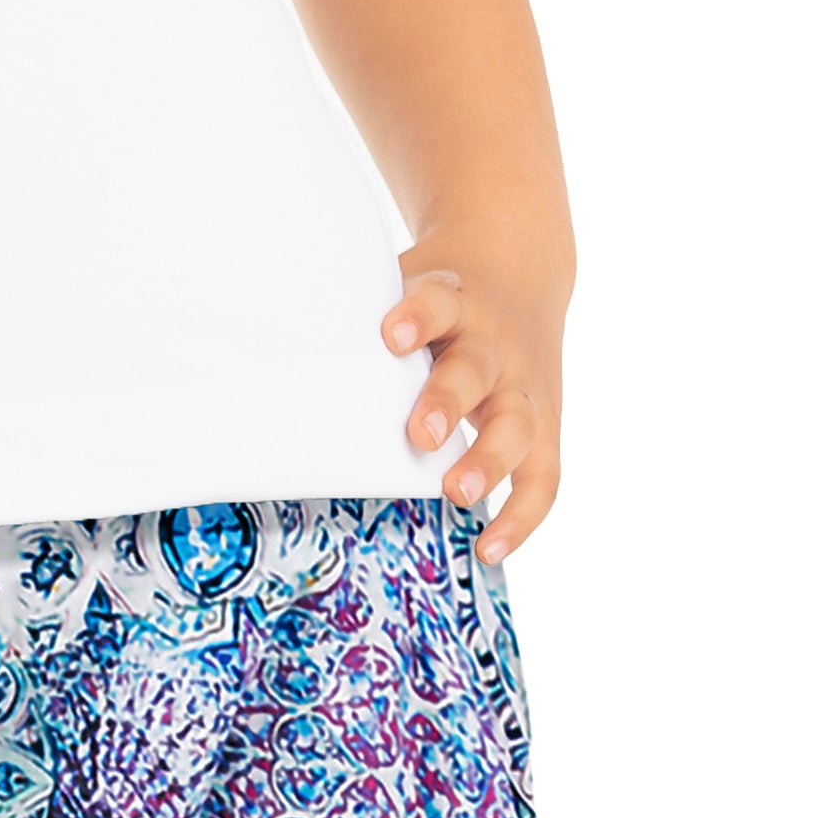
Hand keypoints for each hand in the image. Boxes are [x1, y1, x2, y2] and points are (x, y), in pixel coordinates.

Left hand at [382, 259, 563, 555]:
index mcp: (454, 300)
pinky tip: (488, 548)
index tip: (391, 338)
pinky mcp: (544, 426)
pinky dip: (521, 516)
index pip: (439, 302)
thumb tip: (272, 355)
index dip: (418, 319)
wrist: (519, 269)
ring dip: (488, 461)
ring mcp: (522, 388)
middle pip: (475, 370)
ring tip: (457, 493)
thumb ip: (359, 318)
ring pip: (516, 425)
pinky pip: (542, 477)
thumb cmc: (441, 299)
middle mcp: (492, 345)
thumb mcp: (409, 286)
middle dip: (448, 401)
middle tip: (420, 435)